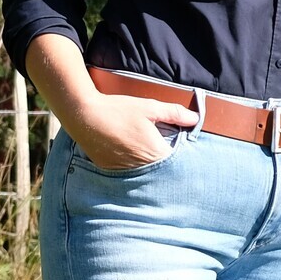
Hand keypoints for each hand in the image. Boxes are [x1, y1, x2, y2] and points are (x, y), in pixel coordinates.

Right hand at [66, 92, 198, 170]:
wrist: (84, 116)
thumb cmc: (119, 110)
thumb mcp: (150, 107)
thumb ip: (175, 113)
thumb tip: (195, 118)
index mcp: (154, 153)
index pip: (176, 163)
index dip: (180, 155)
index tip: (180, 148)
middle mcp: (141, 167)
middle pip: (160, 168)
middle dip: (163, 159)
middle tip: (159, 145)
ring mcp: (124, 171)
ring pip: (144, 171)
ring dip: (147, 163)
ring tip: (141, 146)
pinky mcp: (110, 170)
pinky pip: (127, 171)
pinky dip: (131, 163)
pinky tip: (127, 149)